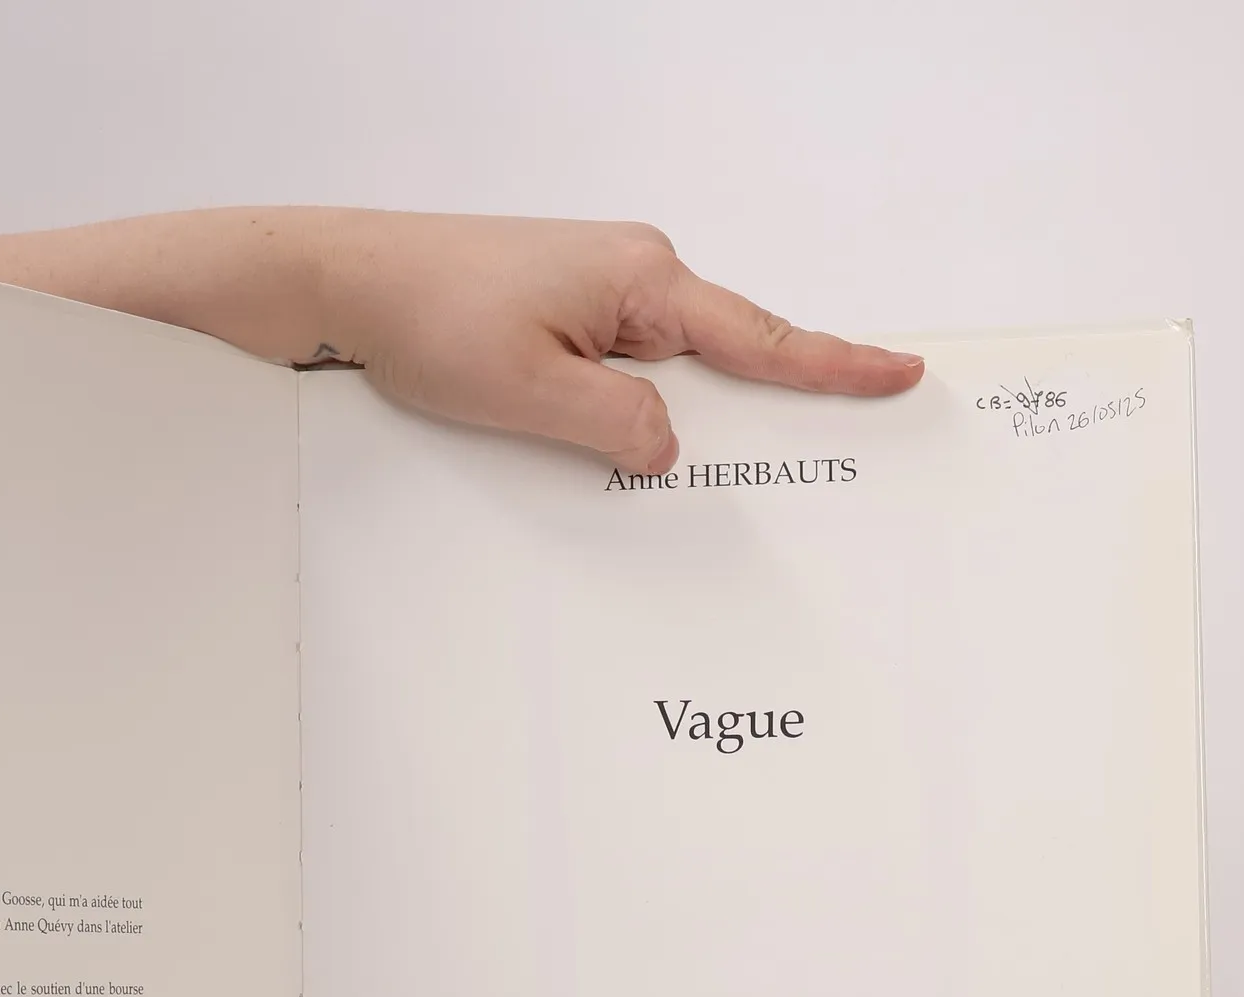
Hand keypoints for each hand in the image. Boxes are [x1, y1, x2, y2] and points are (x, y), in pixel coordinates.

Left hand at [0, 207, 920, 475]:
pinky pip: (625, 370)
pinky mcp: (559, 315)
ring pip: (673, 370)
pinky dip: (640, 410)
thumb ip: (617, 424)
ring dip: (694, 417)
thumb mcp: (529, 394)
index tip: (900, 375)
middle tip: (842, 438)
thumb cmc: (425, 318)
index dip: (833, 365)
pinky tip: (636, 453)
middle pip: (730, 352)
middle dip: (780, 399)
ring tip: (733, 475)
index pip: (760, 337)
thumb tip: (671, 449)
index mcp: (640, 282)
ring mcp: (594, 292)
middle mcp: (629, 275)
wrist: (343, 284)